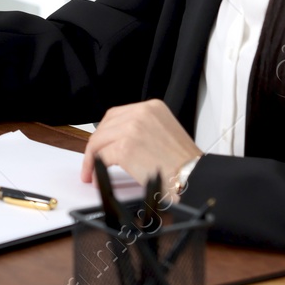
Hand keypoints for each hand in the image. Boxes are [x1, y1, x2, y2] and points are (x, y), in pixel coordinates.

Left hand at [80, 99, 201, 186]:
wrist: (194, 177)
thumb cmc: (184, 163)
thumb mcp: (164, 132)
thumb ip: (143, 128)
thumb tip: (118, 139)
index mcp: (152, 107)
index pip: (117, 114)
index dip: (105, 131)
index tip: (100, 143)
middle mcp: (141, 113)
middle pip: (105, 126)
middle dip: (96, 144)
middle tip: (92, 158)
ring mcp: (132, 129)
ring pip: (99, 141)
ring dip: (92, 157)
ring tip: (91, 170)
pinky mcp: (125, 147)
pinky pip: (101, 157)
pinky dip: (95, 168)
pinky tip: (96, 176)